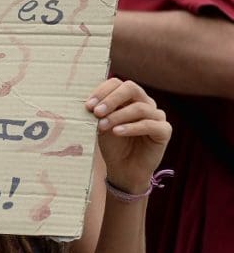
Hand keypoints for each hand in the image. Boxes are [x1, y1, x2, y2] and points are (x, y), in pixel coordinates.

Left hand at [86, 78, 171, 192]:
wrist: (123, 169)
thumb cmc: (112, 144)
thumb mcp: (101, 125)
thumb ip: (98, 112)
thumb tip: (88, 103)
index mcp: (129, 98)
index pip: (117, 83)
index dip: (102, 92)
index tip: (88, 106)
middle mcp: (145, 102)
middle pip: (131, 89)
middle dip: (111, 99)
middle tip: (96, 112)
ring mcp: (156, 116)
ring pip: (139, 107)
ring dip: (118, 115)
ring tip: (102, 126)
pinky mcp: (164, 131)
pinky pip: (150, 124)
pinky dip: (132, 127)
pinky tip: (117, 132)